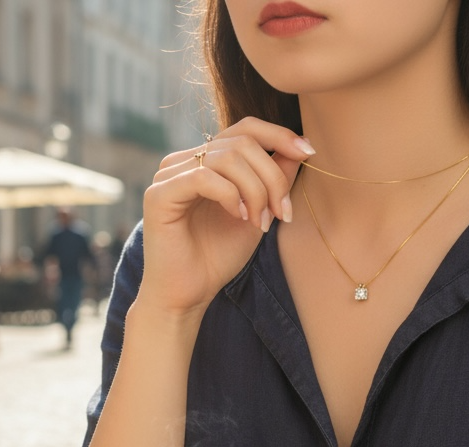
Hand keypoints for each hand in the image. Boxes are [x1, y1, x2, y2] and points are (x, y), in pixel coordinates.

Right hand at [139, 118, 314, 316]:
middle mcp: (184, 161)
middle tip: (282, 213)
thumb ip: (273, 179)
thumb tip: (299, 148)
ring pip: (226, 157)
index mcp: (206, 161)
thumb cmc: (217, 258)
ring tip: (261, 222)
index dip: (279, 135)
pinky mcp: (159, 194)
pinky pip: (203, 177)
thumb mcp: (258, 212)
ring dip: (255, 190)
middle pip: (242, 142)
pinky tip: (239, 217)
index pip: (245, 128)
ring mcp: (169, 175)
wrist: (187, 296)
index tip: (309, 153)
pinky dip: (230, 196)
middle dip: (272, 177)